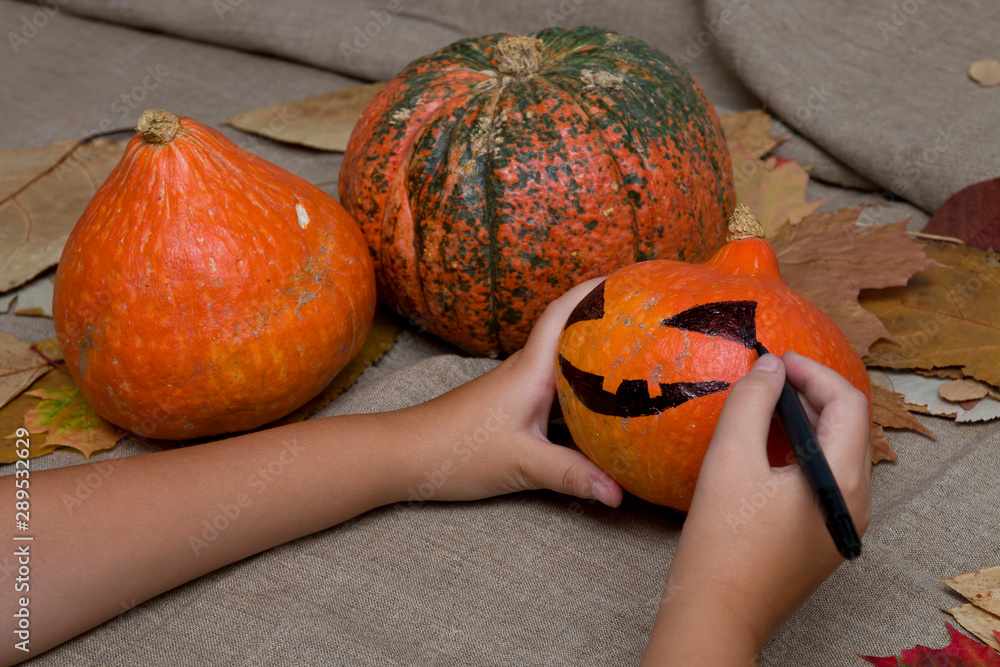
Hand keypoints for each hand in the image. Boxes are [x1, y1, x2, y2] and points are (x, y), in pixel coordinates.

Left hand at [399, 278, 622, 507]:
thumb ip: (571, 476)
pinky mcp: (511, 409)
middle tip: (646, 318)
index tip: (628, 278)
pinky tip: (599, 409)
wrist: (405, 455)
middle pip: (569, 334)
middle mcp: (525, 372)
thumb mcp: (521, 465)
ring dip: (593, 358)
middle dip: (605, 321)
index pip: (562, 314)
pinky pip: (554, 391)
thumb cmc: (455, 451)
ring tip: (635, 359)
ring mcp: (517, 390)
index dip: (593, 290)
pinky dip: (579, 392)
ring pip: (562, 365)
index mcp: (530, 371)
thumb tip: (619, 494)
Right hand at [642, 351, 871, 663]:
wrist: (717, 614)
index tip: (775, 359)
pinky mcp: (821, 538)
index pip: (849, 404)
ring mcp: (840, 524)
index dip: (814, 372)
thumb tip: (770, 366)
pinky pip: (822, 480)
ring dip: (804, 423)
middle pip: (847, 428)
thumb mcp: (730, 459)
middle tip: (766, 377)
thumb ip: (752, 402)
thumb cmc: (723, 540)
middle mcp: (856, 503)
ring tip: (761, 407)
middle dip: (810, 394)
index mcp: (844, 481)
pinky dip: (798, 452)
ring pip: (835, 454)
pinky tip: (762, 450)